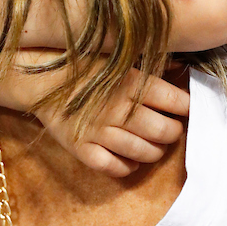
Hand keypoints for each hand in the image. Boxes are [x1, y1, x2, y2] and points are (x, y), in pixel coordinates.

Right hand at [35, 67, 189, 178]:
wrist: (39, 80)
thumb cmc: (82, 65)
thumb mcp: (116, 57)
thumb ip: (148, 65)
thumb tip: (182, 66)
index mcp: (131, 82)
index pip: (177, 101)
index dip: (187, 107)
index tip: (186, 108)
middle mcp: (119, 109)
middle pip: (166, 131)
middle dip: (174, 132)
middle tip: (170, 128)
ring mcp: (100, 132)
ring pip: (145, 153)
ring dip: (156, 151)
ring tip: (154, 144)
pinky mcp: (83, 149)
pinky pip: (116, 168)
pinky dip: (129, 167)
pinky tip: (131, 159)